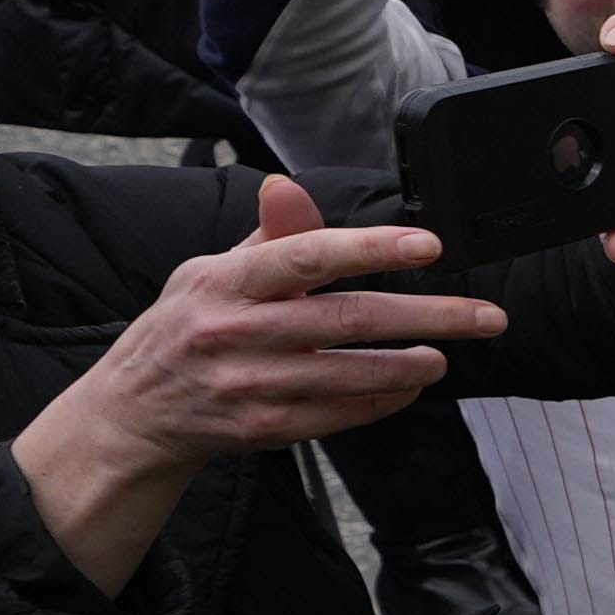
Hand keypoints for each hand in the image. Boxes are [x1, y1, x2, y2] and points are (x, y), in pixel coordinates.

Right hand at [8, 175, 499, 595]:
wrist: (130, 413)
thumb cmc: (185, 329)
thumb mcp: (209, 273)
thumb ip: (267, 238)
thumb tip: (287, 186)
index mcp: (224, 282)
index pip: (305, 256)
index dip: (371, 248)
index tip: (430, 244)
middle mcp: (234, 332)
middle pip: (347, 320)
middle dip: (428, 317)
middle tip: (485, 316)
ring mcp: (248, 384)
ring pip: (350, 374)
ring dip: (410, 366)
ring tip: (445, 355)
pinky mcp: (262, 428)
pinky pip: (339, 415)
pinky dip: (382, 400)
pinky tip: (408, 386)